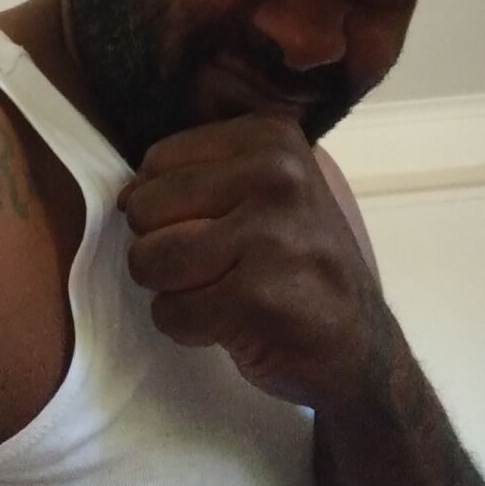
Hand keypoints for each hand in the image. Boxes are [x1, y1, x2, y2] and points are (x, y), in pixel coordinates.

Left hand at [116, 112, 401, 411]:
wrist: (359, 347)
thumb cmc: (296, 264)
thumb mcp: (268, 190)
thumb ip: (203, 173)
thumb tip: (124, 193)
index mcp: (271, 138)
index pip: (157, 162)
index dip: (164, 205)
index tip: (209, 227)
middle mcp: (275, 177)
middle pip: (145, 210)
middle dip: (161, 249)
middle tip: (212, 267)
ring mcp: (268, 238)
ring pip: (149, 260)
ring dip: (171, 290)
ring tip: (217, 292)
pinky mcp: (256, 300)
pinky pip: (170, 312)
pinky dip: (187, 327)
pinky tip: (230, 322)